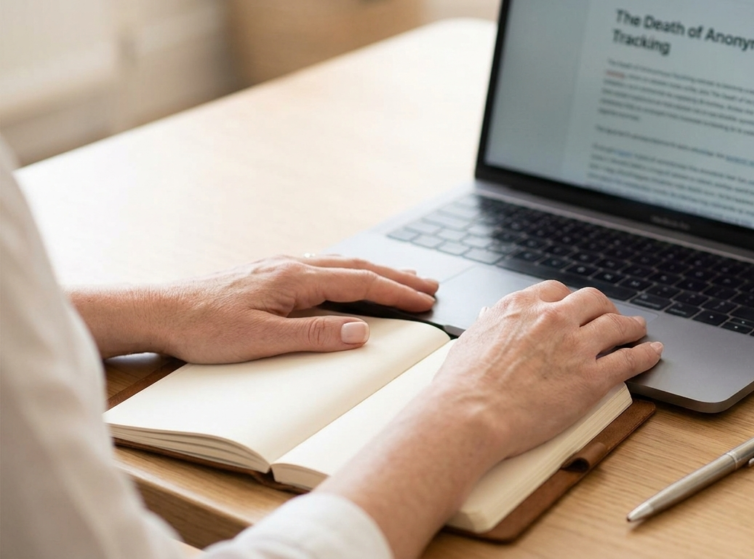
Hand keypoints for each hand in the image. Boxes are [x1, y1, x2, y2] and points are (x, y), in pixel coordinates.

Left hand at [69, 255, 437, 362]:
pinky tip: (351, 276)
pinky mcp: (270, 274)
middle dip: (398, 276)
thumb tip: (363, 332)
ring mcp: (281, 267)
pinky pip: (323, 267)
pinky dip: (350, 271)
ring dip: (377, 271)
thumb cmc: (205, 329)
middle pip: (358, 267)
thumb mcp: (262, 341)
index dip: (398, 292)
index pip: (361, 283)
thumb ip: (315, 335)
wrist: (161, 311)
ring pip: (342, 265)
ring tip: (404, 277)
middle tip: (431, 285)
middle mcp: (292, 266)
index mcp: (296, 279)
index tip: (427, 301)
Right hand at [323, 280, 660, 558]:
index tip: (575, 307)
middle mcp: (552, 319)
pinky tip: (652, 352)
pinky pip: (629, 359)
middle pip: (592, 300)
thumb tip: (489, 321)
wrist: (468, 416)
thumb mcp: (471, 340)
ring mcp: (575, 346)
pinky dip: (645, 353)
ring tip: (638, 330)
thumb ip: (489, 327)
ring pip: (616, 325)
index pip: (556, 291)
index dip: (570, 300)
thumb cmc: (461, 388)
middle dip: (603, 307)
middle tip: (609, 316)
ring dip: (631, 326)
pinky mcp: (592, 378)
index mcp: (520, 307)